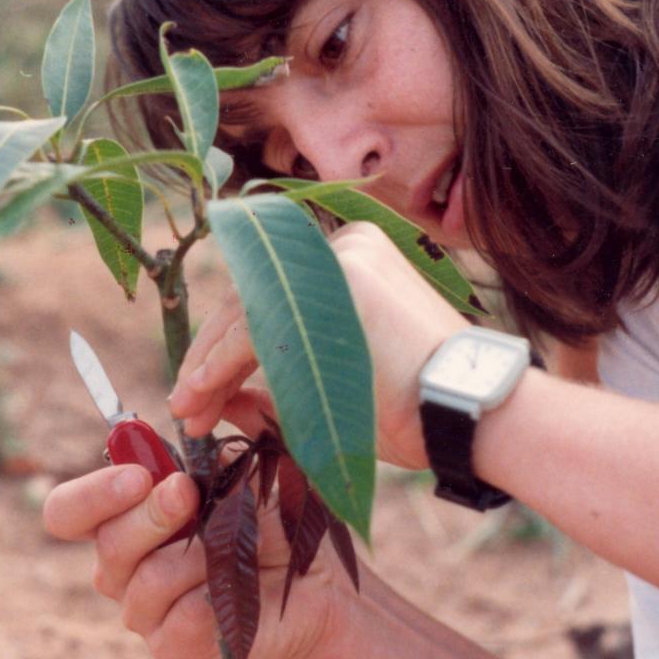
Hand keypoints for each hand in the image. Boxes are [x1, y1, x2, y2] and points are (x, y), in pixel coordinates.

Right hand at [42, 453, 352, 658]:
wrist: (317, 577)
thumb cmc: (272, 515)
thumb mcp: (249, 463)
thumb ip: (225, 428)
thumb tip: (205, 402)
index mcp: (125, 517)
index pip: (67, 511)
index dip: (92, 494)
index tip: (140, 474)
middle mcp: (124, 565)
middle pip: (103, 544)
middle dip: (149, 515)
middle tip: (188, 495)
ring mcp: (145, 610)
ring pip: (143, 582)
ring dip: (194, 555)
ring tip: (234, 544)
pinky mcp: (173, 648)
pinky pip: (176, 625)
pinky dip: (210, 599)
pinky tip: (236, 586)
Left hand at [170, 222, 468, 469]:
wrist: (472, 412)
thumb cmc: (415, 408)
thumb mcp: (334, 385)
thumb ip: (277, 384)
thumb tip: (213, 397)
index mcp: (352, 256)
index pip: (268, 296)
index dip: (224, 345)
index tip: (201, 389)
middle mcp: (342, 246)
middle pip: (250, 299)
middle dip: (210, 357)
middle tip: (185, 405)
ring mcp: (338, 261)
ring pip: (246, 314)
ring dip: (207, 367)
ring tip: (187, 412)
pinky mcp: (331, 287)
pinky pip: (254, 329)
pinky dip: (219, 366)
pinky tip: (199, 396)